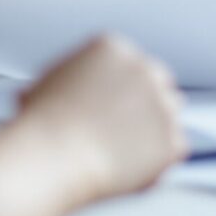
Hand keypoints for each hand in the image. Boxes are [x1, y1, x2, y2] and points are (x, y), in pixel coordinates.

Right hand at [11, 35, 187, 205]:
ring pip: (169, 113)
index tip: (111, 106)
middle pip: (159, 82)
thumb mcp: (52, 79)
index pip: (132, 63)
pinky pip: (174, 149)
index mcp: (114, 48)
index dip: (122, 87)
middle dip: (144, 103)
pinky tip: (128, 167)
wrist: (51, 155)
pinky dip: (156, 161)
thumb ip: (81, 76)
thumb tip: (79, 86)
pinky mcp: (172, 139)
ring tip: (120, 151)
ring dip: (153, 129)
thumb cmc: (41, 123)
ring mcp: (162, 103)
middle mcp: (144, 69)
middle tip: (122, 128)